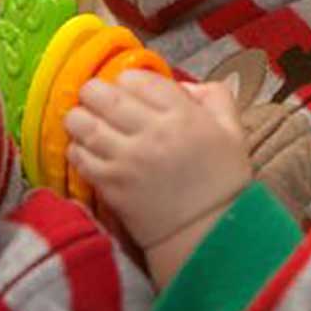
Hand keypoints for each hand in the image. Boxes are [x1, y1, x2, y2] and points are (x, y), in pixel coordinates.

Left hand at [65, 72, 251, 249]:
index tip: (131, 89)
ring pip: (82, 122)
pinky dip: (77, 147)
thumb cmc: (222, 178)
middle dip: (96, 92)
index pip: (137, 79)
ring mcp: (126, 159)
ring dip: (80, 117)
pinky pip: (78, 155)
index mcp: (183, 115)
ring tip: (88, 121)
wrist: (207, 231)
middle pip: (102, 95)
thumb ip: (214, 96)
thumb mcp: (233, 129)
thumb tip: (183, 86)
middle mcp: (151, 132)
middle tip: (99, 99)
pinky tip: (89, 149)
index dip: (129, 80)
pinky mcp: (109, 184)